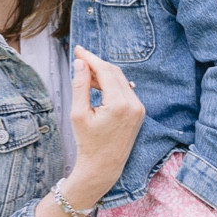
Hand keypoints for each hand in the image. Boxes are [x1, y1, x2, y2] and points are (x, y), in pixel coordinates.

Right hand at [62, 46, 144, 205]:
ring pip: (120, 80)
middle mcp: (134, 104)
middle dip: (96, 64)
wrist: (103, 167)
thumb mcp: (78, 113)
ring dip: (103, 74)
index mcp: (120, 104)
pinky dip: (111, 85)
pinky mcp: (139, 112)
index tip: (78, 50)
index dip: (90, 58)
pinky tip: (97, 86)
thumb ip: (80, 86)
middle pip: (114, 72)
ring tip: (84, 76)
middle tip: (78, 60)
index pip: (105, 71)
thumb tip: (81, 63)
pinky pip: (125, 90)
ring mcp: (139, 108)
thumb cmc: (88, 143)